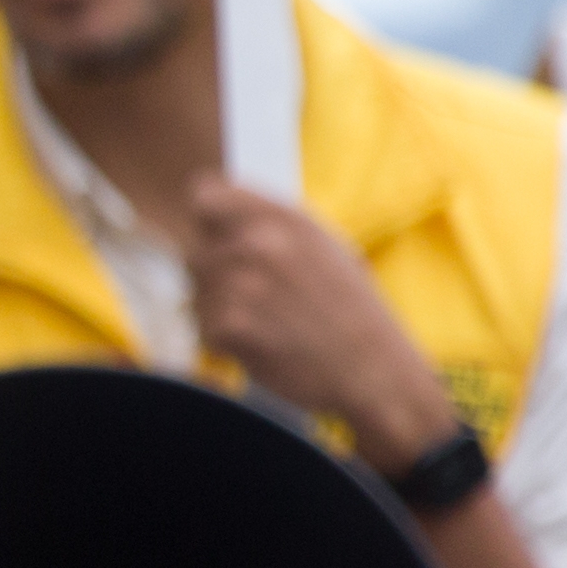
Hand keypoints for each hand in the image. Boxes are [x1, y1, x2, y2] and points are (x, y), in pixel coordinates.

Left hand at [181, 178, 456, 468]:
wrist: (372, 371)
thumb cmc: (350, 311)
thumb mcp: (325, 247)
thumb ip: (270, 224)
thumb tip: (210, 202)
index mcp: (284, 218)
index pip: (204, 196)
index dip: (208, 223)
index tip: (217, 240)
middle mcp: (260, 243)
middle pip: (194, 253)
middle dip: (213, 279)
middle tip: (256, 303)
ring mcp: (242, 283)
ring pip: (195, 294)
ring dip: (218, 313)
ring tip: (266, 325)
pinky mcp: (230, 324)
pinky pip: (203, 329)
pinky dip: (225, 343)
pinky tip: (263, 346)